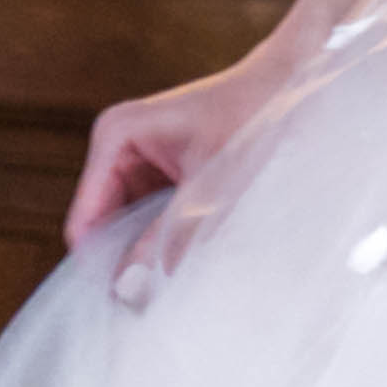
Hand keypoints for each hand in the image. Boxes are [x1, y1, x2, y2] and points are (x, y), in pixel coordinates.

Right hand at [65, 39, 306, 278]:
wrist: (300, 81)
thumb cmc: (260, 115)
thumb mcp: (214, 183)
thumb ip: (171, 236)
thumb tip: (132, 289)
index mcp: (116, 137)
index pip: (86, 221)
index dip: (101, 266)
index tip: (126, 305)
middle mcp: (119, 148)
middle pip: (104, 228)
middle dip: (128, 262)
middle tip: (155, 302)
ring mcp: (141, 161)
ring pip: (130, 228)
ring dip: (151, 253)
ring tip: (180, 279)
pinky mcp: (166, 174)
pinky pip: (155, 219)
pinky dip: (170, 239)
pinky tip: (194, 255)